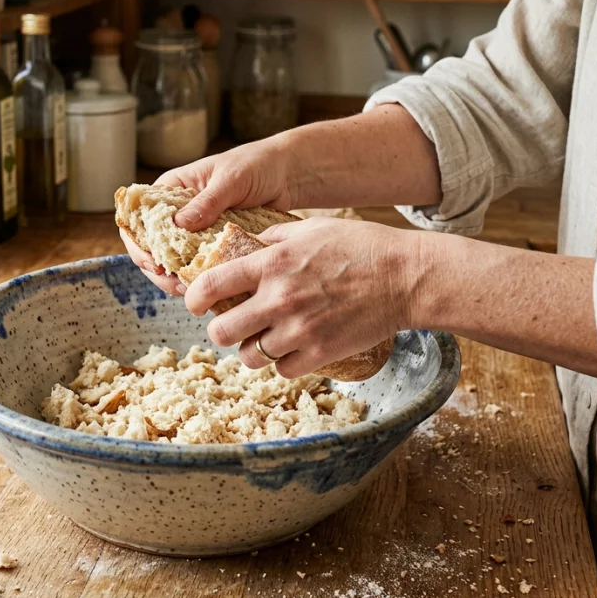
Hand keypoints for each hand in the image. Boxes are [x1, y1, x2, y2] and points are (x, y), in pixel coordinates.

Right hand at [121, 133, 303, 294]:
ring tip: (188, 290)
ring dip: (174, 277)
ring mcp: (194, 230)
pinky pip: (197, 265)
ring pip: (172, 259)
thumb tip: (179, 223)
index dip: (138, 241)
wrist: (287, 174)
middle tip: (172, 283)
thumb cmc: (257, 165)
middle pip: (151, 244)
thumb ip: (207, 201)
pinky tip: (204, 287)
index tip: (152, 260)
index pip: (139, 215)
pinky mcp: (212, 245)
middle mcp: (178, 211)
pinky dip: (197, 278)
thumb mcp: (231, 179)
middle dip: (156, 267)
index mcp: (173, 188)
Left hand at [183, 217, 424, 377]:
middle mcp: (278, 299)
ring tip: (264, 338)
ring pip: (249, 356)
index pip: (209, 286)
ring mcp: (298, 330)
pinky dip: (282, 362)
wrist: (405, 278)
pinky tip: (291, 347)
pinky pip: (281, 369)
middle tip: (230, 325)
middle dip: (220, 329)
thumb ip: (274, 237)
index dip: (192, 298)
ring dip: (251, 349)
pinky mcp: (319, 354)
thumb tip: (249, 243)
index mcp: (271, 264)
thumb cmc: (361, 247)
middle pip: (221, 331)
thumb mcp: (312, 228)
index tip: (194, 303)